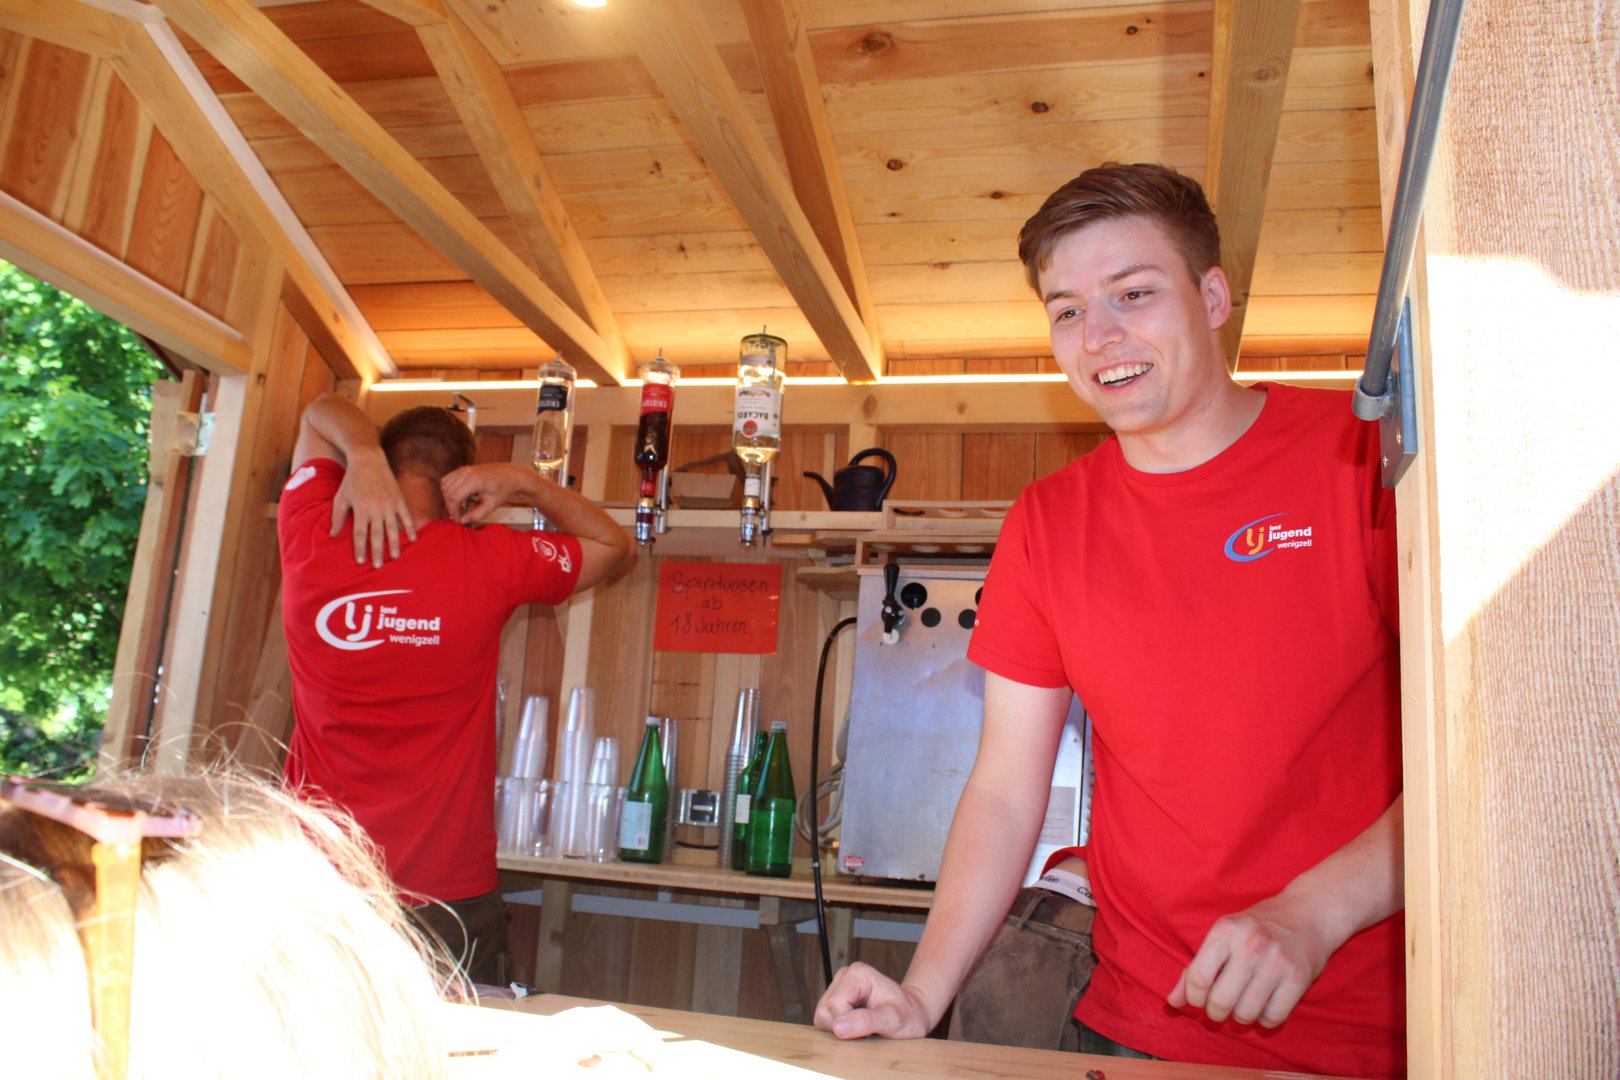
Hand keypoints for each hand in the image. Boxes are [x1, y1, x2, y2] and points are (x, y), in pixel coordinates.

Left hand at [329, 447, 414, 566]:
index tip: (361, 561)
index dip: (360, 548)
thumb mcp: (340, 497)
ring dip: (395, 544)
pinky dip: (410, 528)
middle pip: (377, 534)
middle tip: (378, 566)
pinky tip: (413, 539)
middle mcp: (376, 508)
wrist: (368, 459)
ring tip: (395, 557)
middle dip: (377, 551)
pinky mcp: (399, 499)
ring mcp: (389, 504)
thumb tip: (333, 535)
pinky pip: (406, 516)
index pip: (360, 533)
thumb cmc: (351, 480)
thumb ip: (337, 516)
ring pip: (393, 528)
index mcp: (360, 508)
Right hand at [440, 463, 533, 525]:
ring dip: (449, 498)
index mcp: (475, 480)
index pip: (454, 497)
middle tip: (460, 515)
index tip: (459, 519)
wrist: (510, 475)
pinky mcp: (462, 469)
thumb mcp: (492, 505)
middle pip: (447, 491)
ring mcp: (464, 469)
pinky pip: (447, 480)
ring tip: (461, 506)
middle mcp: (467, 472)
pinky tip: (460, 497)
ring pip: (444, 485)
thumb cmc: (504, 488)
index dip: (454, 511)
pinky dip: (449, 490)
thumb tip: (463, 520)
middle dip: (451, 506)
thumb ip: (477, 514)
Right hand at [813, 962, 934, 1039]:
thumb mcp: (893, 1020)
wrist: (912, 1014)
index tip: (872, 1028)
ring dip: (841, 1029)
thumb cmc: (907, 1015)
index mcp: (858, 974)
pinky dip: (839, 1028)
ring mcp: (838, 987)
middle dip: (844, 1027)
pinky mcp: (834, 999)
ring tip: (864, 1026)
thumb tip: (838, 1027)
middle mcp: (845, 976)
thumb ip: (866, 1022)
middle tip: (869, 1028)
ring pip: (822, 1016)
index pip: (836, 1004)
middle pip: (825, 1010)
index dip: (849, 1023)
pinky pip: (825, 1019)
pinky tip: (857, 1025)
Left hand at [1167, 890, 1340, 1028]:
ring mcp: (1276, 962)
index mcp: (1225, 930)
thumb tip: (1172, 1002)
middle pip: (1220, 1001)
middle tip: (1220, 1009)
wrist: (1309, 913)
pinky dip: (1265, 1020)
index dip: (1193, 998)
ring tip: (1243, 1006)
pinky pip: (1273, 1017)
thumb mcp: (1223, 936)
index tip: (1199, 1000)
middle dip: (1215, 1013)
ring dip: (1240, 1018)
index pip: (1198, 978)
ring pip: (1246, 1014)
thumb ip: (1196, 969)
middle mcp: (1250, 945)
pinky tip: (1264, 1007)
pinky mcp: (1299, 978)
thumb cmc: (1258, 927)